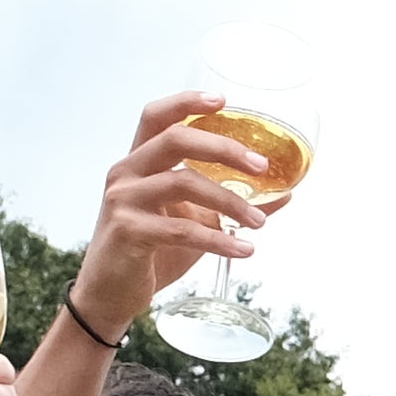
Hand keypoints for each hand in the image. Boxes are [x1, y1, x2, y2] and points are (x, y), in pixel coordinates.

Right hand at [75, 92, 269, 335]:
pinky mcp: (127, 231)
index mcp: (139, 162)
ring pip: (183, 183)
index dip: (186, 101)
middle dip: (223, 147)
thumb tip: (284, 193)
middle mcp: (126, 173)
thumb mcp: (196, 222)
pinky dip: (219, 240)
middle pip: (175, 139)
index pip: (156, 117)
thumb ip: (230, 204)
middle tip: (261, 166)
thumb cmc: (153, 252)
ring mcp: (123, 200)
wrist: (111, 295)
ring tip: (260, 223)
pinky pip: (182, 229)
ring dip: (230, 202)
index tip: (223, 100)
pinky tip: (243, 251)